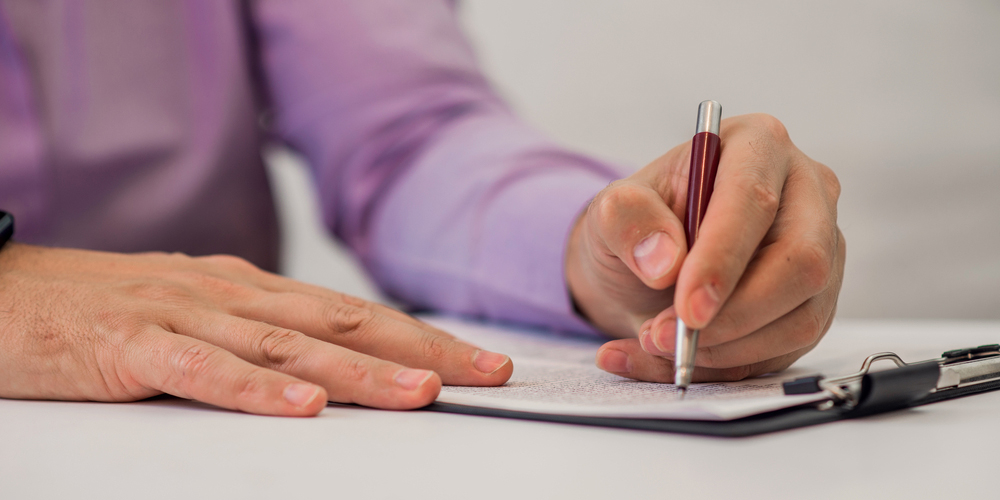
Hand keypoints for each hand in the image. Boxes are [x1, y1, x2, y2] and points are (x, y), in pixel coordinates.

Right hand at [0, 244, 511, 415]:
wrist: (0, 292)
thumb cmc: (99, 310)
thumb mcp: (196, 318)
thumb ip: (258, 338)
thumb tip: (327, 369)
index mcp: (249, 290)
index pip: (353, 313)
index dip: (422, 336)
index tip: (479, 361)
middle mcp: (229, 294)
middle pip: (342, 323)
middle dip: (420, 349)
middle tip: (486, 372)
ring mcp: (181, 316)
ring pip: (286, 347)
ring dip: (360, 370)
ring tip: (423, 392)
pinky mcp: (128, 345)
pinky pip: (201, 371)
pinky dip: (255, 391)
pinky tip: (303, 410)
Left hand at [565, 114, 844, 382]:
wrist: (646, 264)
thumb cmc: (638, 225)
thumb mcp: (611, 213)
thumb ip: (628, 221)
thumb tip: (664, 262)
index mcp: (757, 145)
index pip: (754, 200)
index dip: (723, 258)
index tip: (687, 307)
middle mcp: (805, 193)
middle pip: (801, 263)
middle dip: (733, 315)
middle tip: (670, 339)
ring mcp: (821, 251)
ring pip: (800, 317)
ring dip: (725, 349)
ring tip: (657, 345)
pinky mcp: (815, 303)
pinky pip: (784, 351)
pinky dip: (723, 368)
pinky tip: (669, 362)